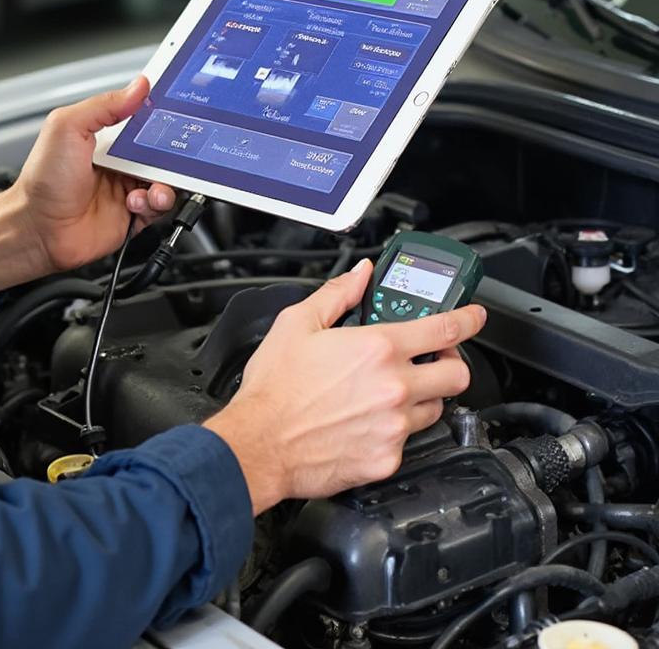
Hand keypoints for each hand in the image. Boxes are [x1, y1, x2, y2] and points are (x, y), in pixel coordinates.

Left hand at [0, 76, 176, 290]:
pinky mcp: (134, 216)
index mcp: (106, 137)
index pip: (142, 118)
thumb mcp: (67, 127)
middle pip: (161, 150)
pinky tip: (136, 202)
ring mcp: (128, 188)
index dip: (160, 114)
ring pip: (167, 180)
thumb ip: (104, 105)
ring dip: (166, 182)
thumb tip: (138, 86)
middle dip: (172, 152)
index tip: (175, 111)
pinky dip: (156, 204)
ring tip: (152, 185)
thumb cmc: (43, 180)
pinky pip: (160, 208)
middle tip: (172, 153)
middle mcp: (120, 162)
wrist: (38, 229)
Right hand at [204, 260, 486, 513]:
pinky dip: (396, 428)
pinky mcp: (388, 458)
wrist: (259, 444)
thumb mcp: (297, 323)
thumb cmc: (275, 388)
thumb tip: (361, 276)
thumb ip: (337, 295)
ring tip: (392, 391)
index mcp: (376, 349)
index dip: (469, 319)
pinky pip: (409, 440)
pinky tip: (369, 421)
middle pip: (457, 374)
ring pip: (436, 408)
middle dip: (449, 363)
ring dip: (424, 395)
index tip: (474, 316)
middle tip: (431, 359)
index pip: (445, 330)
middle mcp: (394, 387)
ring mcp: (394, 426)